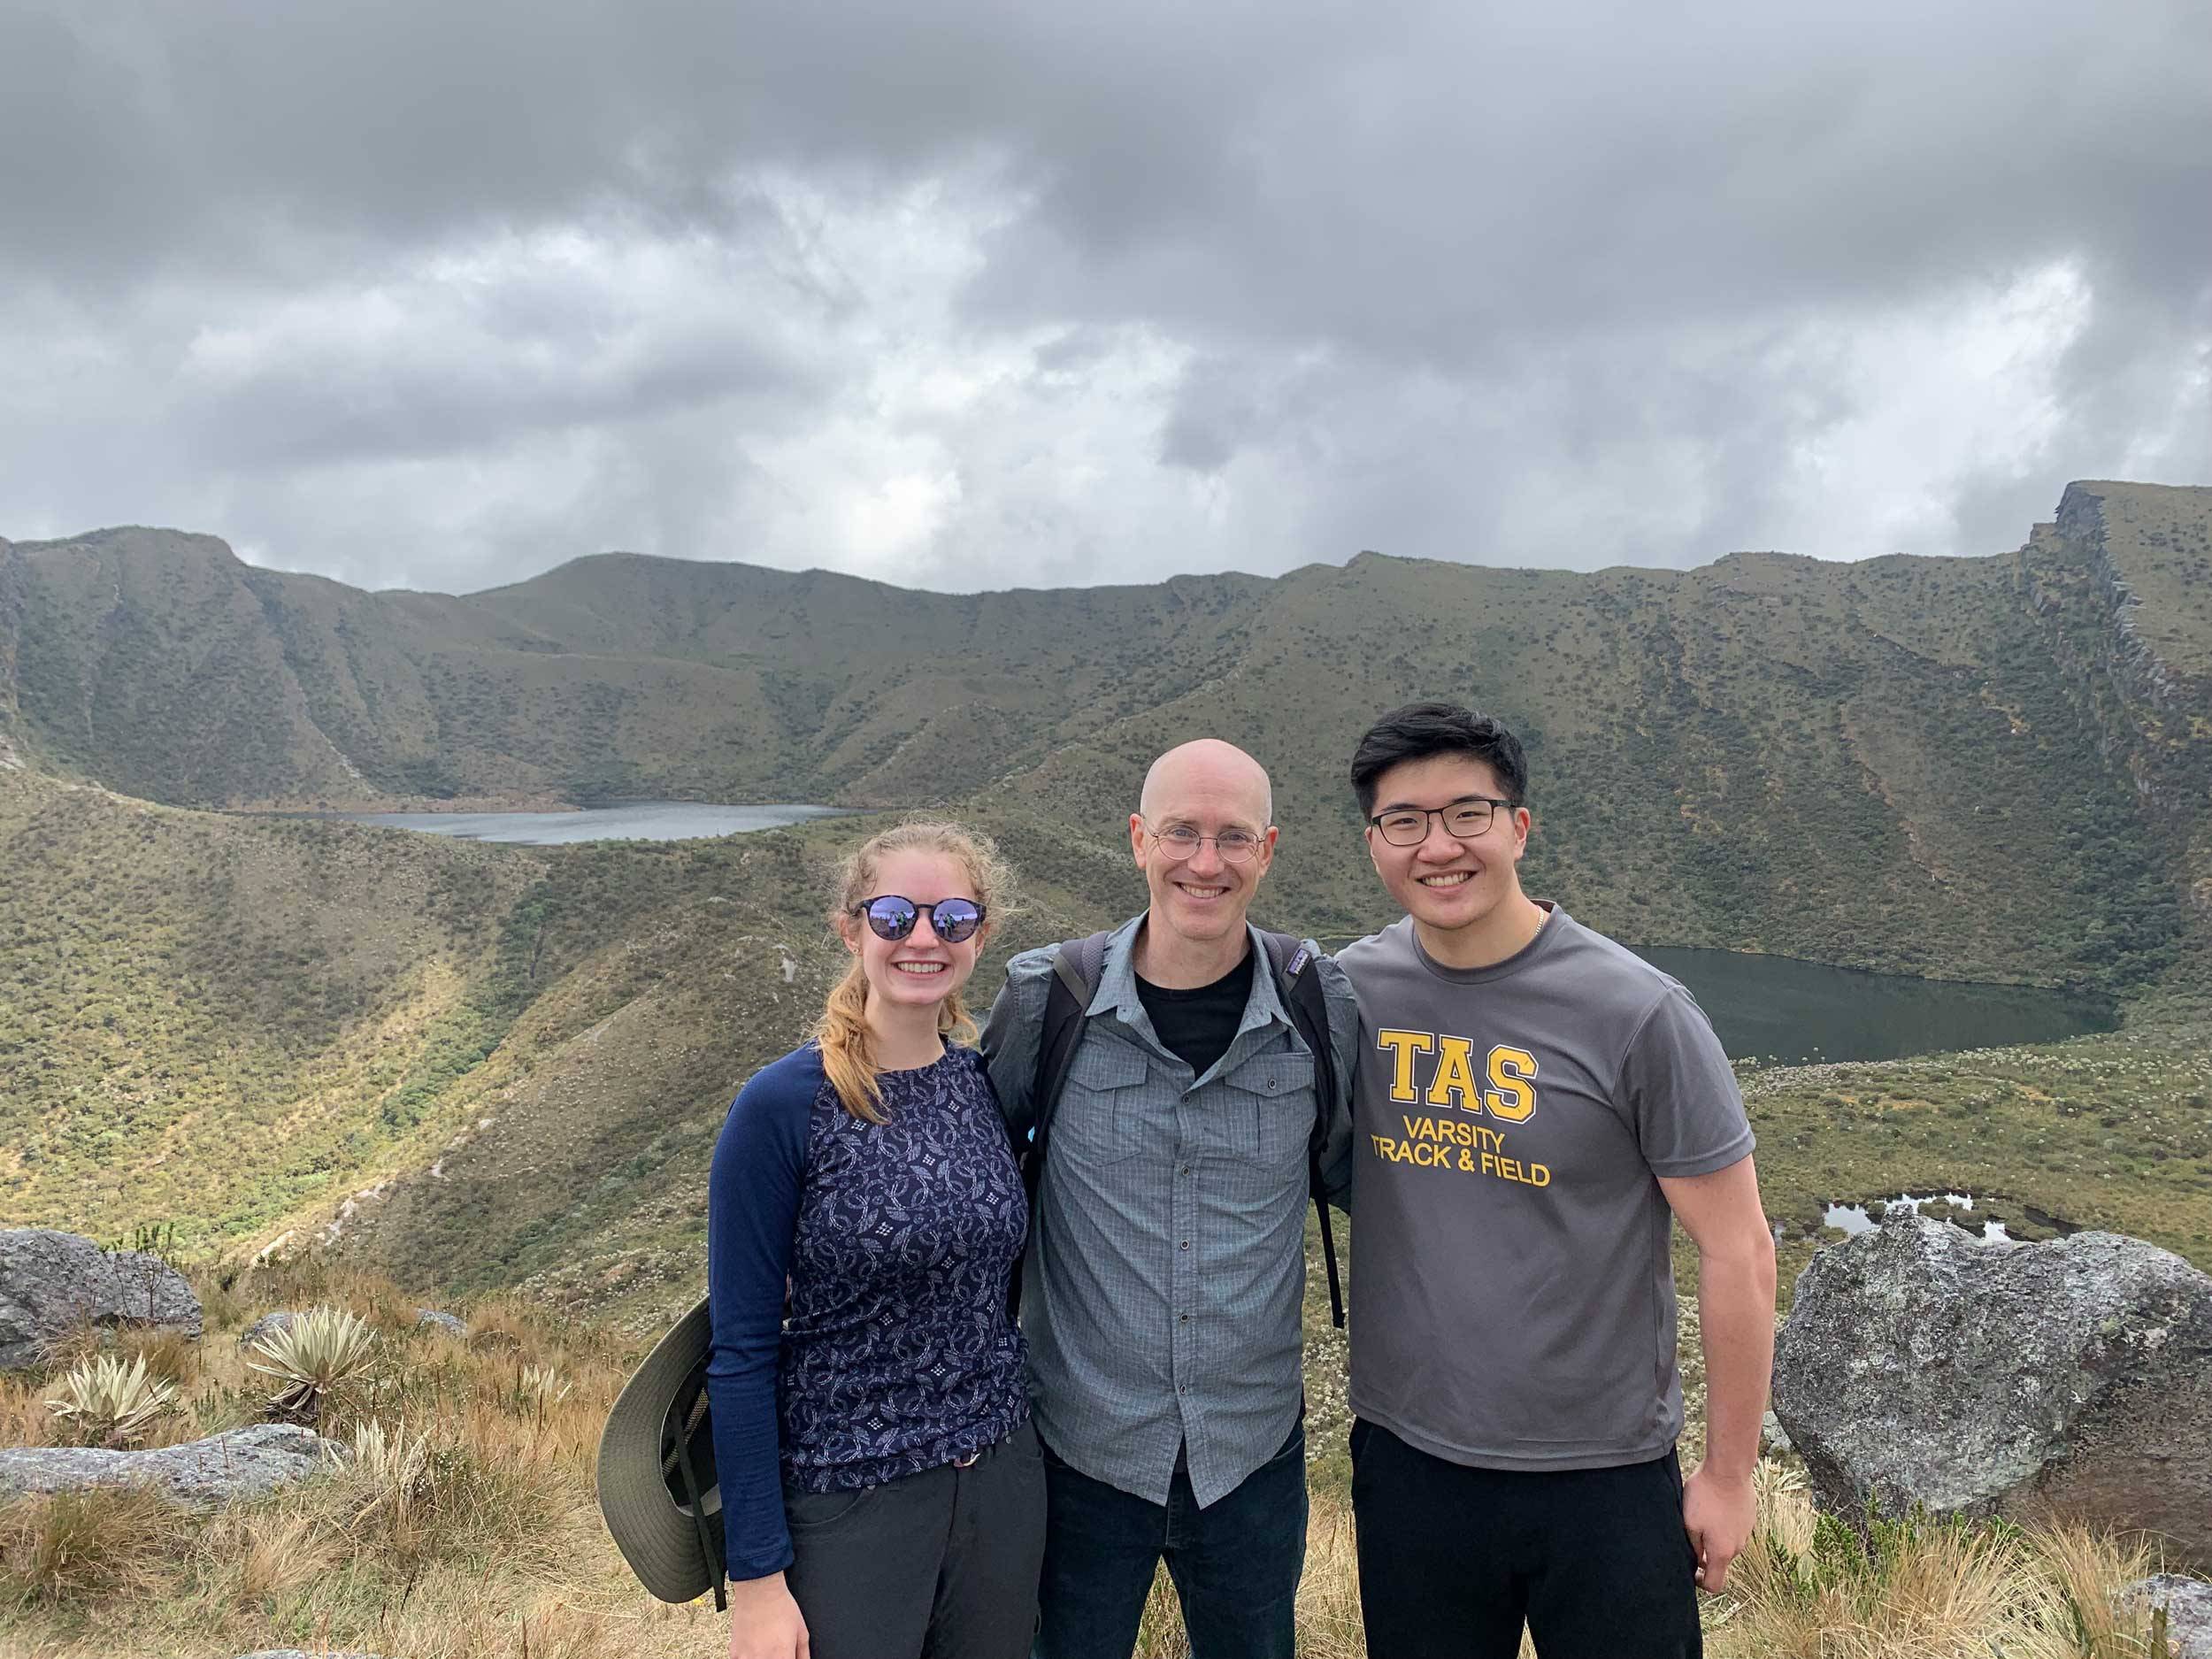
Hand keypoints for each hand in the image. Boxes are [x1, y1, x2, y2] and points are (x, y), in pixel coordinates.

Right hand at [726, 1571, 808, 1658]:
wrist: (759, 1590)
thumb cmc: (780, 1606)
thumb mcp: (801, 1630)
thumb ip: (803, 1653)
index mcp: (783, 1657)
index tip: (787, 1656)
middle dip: (776, 1658)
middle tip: (776, 1650)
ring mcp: (746, 1658)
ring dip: (761, 1658)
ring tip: (765, 1648)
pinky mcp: (735, 1654)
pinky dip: (747, 1657)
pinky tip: (754, 1648)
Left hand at [1681, 1462, 1754, 1593]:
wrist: (1729, 1469)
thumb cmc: (1705, 1495)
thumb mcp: (1689, 1522)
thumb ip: (1693, 1546)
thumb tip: (1696, 1560)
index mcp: (1722, 1552)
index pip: (1715, 1584)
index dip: (1701, 1583)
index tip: (1691, 1570)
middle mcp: (1738, 1547)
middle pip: (1720, 1561)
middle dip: (1705, 1553)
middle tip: (1692, 1531)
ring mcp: (1746, 1532)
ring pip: (1727, 1543)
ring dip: (1715, 1536)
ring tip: (1703, 1513)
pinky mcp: (1749, 1518)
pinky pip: (1734, 1528)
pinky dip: (1724, 1523)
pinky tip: (1715, 1504)